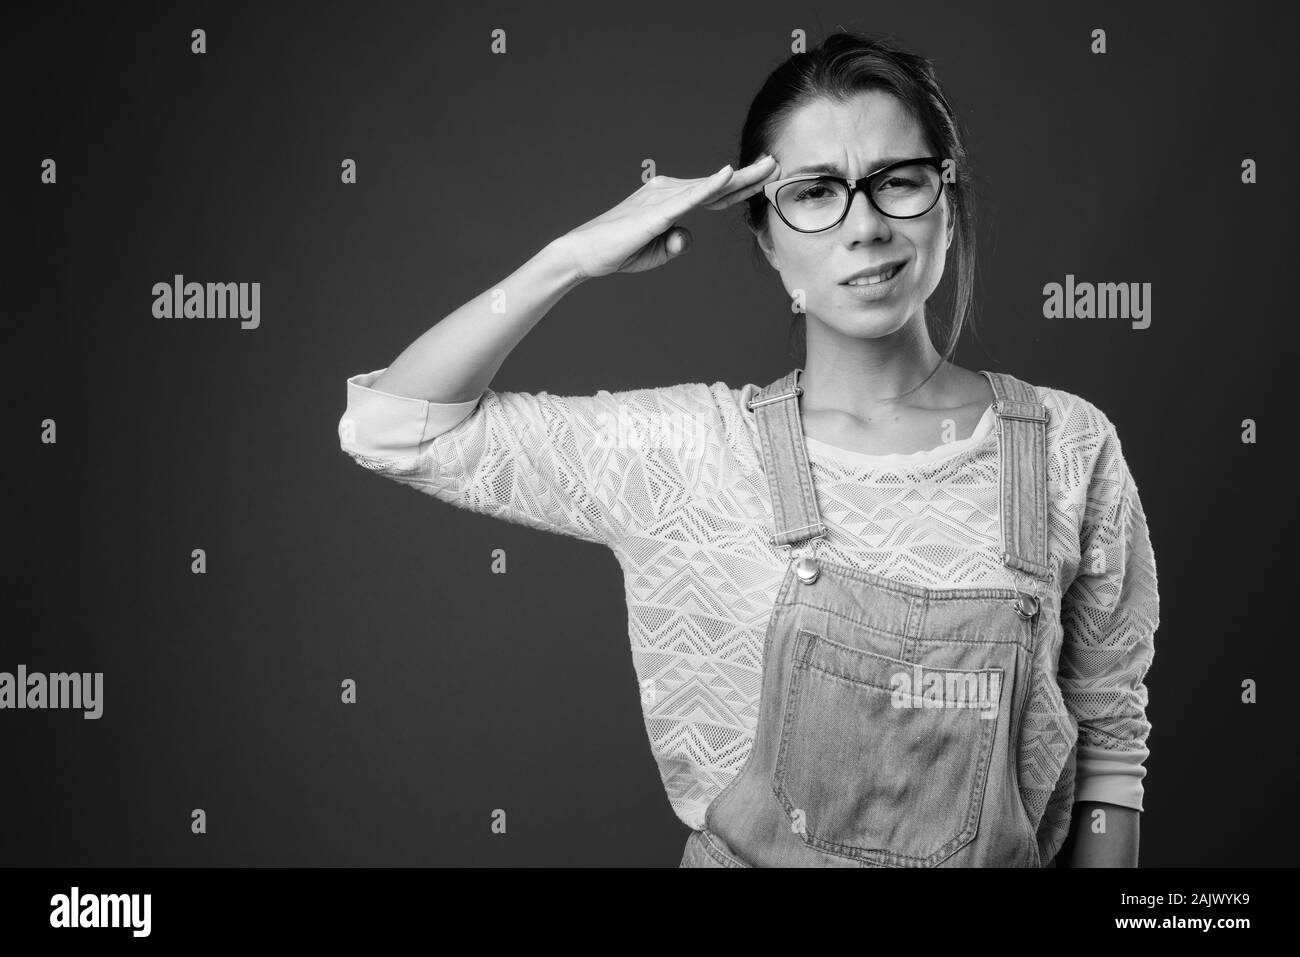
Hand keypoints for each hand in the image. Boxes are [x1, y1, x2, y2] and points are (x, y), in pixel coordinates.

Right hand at [556, 155, 780, 280]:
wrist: (586, 252)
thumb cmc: (620, 251)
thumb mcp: (658, 251)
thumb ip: (676, 242)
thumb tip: (686, 237)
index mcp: (671, 199)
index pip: (713, 193)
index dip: (740, 186)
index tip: (765, 178)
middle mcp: (669, 191)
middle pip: (717, 186)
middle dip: (749, 175)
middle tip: (777, 162)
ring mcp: (664, 198)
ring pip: (710, 187)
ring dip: (740, 178)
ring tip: (767, 167)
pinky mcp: (658, 211)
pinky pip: (690, 197)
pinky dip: (710, 185)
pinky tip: (729, 175)